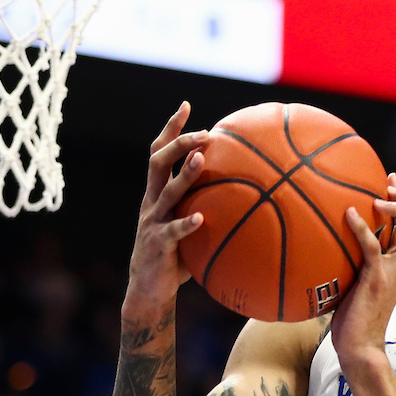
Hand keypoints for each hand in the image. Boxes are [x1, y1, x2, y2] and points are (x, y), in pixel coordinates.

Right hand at [124, 102, 209, 319]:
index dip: (171, 129)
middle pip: (158, 162)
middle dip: (178, 142)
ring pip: (166, 192)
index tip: (186, 105)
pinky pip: (173, 232)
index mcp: (157, 193)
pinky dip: (186, 224)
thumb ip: (207, 207)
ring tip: (201, 159)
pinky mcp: (157, 245)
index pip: (160, 152)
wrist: (149, 290)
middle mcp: (151, 202)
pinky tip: (201, 218)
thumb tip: (246, 193)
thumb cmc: (176, 256)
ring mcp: (152, 222)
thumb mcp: (189, 226)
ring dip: (184, 174)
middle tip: (203, 133)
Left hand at [331, 173, 395, 372]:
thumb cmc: (353, 319)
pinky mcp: (375, 279)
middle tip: (390, 187)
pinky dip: (362, 227)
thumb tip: (335, 244)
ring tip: (379, 197)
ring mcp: (392, 272)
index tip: (391, 182)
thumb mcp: (359, 283)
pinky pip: (373, 247)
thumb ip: (357, 263)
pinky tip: (348, 213)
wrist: (359, 348)